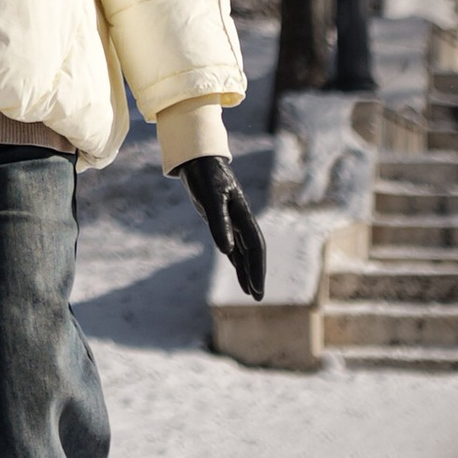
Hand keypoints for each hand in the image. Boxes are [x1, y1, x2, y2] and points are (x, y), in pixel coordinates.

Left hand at [178, 154, 265, 299]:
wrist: (199, 160)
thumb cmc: (206, 176)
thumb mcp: (210, 198)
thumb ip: (219, 223)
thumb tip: (227, 250)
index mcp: (243, 215)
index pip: (255, 246)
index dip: (257, 268)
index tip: (256, 288)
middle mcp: (241, 220)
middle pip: (254, 251)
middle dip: (257, 274)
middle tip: (258, 297)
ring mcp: (233, 222)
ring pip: (245, 251)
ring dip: (248, 271)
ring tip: (251, 292)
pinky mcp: (223, 222)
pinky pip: (235, 246)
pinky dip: (237, 261)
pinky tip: (239, 274)